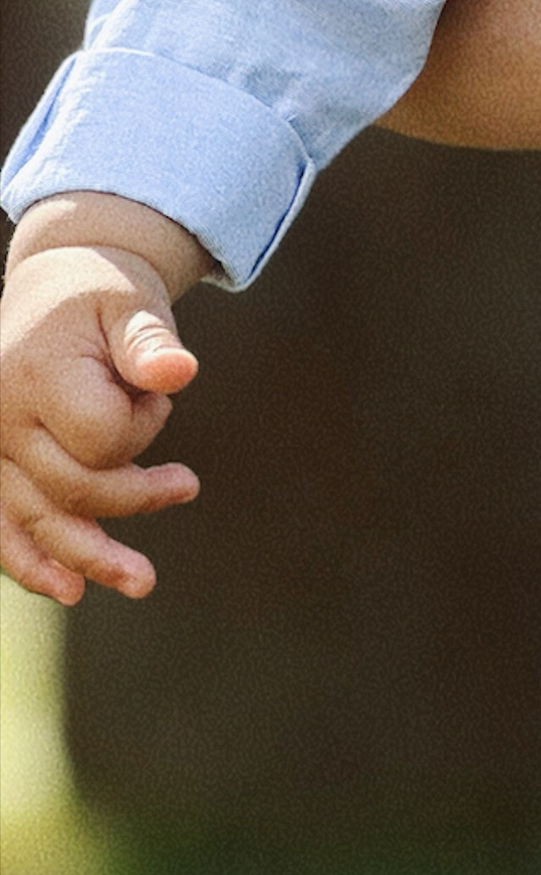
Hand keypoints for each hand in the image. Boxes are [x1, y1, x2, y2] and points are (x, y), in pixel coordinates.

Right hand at [1, 195, 208, 602]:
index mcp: (34, 374)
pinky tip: (68, 588)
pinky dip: (30, 561)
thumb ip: (151, 342)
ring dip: (87, 558)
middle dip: (134, 495)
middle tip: (187, 485)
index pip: (99, 439)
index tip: (156, 392)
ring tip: (142, 582)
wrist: (52, 285)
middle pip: (71, 489)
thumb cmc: (101, 295)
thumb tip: (181, 372)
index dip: (142, 427)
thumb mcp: (132, 303)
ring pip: (33, 521)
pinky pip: (3, 525)